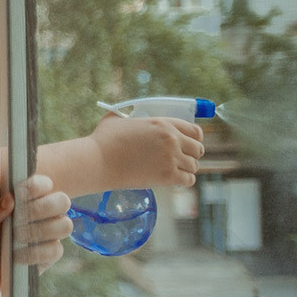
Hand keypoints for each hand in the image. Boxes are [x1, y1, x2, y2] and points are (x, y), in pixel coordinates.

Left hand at [0, 175, 73, 288]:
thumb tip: (9, 199)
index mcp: (29, 195)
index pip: (44, 183)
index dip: (36, 186)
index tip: (19, 193)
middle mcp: (45, 211)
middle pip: (62, 201)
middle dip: (41, 208)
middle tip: (19, 218)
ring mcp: (51, 233)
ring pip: (64, 225)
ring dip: (39, 231)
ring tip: (17, 237)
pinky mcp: (51, 254)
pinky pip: (55, 250)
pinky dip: (35, 253)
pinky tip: (18, 255)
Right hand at [88, 113, 203, 188]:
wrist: (98, 160)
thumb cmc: (103, 140)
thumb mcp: (117, 119)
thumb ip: (128, 115)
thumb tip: (126, 115)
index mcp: (163, 123)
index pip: (195, 130)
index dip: (195, 138)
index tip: (189, 144)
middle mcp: (171, 139)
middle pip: (198, 149)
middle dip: (192, 154)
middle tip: (182, 159)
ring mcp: (170, 158)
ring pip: (194, 166)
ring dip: (187, 169)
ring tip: (176, 170)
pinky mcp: (166, 176)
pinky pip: (189, 180)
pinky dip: (184, 181)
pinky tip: (175, 180)